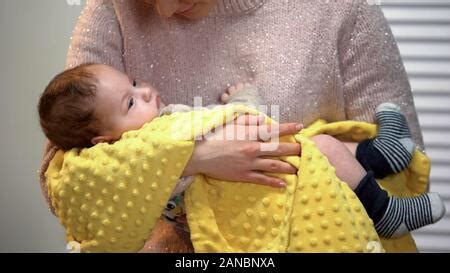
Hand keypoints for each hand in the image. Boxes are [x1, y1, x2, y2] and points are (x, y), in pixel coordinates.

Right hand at [183, 114, 301, 186]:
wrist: (199, 155)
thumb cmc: (214, 136)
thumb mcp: (231, 123)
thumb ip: (248, 120)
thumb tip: (262, 119)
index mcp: (249, 134)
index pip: (274, 130)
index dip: (289, 128)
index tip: (300, 127)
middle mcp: (253, 148)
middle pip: (279, 149)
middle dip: (294, 149)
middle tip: (305, 150)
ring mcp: (249, 163)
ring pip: (274, 165)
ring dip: (288, 166)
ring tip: (298, 167)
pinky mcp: (244, 175)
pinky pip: (262, 179)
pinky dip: (274, 182)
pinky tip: (283, 184)